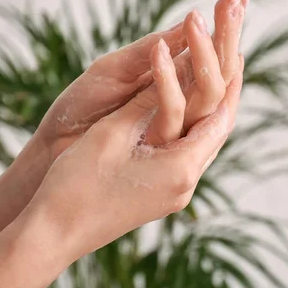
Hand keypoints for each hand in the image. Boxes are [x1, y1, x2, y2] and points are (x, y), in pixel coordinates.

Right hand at [28, 16, 245, 257]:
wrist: (53, 235)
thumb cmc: (76, 184)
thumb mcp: (114, 133)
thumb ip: (148, 102)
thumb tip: (177, 70)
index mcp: (180, 168)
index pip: (219, 116)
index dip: (227, 81)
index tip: (233, 52)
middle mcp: (186, 185)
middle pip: (218, 131)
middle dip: (226, 93)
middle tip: (233, 59)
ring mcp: (175, 195)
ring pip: (204, 144)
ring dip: (210, 110)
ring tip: (216, 80)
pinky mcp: (162, 197)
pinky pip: (188, 156)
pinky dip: (192, 128)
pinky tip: (188, 112)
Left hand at [32, 0, 248, 163]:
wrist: (55, 145)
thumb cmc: (82, 106)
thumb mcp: (114, 69)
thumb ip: (150, 51)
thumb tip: (190, 23)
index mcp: (172, 81)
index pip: (209, 52)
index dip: (226, 25)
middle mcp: (180, 102)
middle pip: (218, 68)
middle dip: (228, 31)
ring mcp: (173, 123)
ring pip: (209, 90)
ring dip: (210, 50)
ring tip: (211, 12)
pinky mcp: (156, 141)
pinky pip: (174, 111)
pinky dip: (170, 79)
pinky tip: (167, 50)